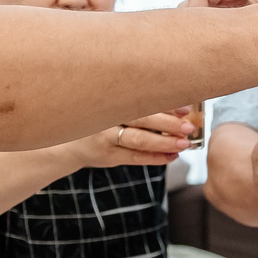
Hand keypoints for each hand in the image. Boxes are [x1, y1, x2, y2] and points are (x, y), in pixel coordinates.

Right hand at [73, 111, 192, 170]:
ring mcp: (105, 138)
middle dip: (167, 123)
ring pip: (138, 140)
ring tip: (183, 144)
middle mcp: (106, 117)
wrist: (69, 144)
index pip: (140, 99)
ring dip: (164, 142)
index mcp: (110, 99)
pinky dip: (155, 158)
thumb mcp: (111, 107)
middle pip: (141, 118)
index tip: (184, 107)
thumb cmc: (99, 121)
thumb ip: (135, 105)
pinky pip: (135, 158)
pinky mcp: (108, 156)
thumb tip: (176, 107)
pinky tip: (171, 156)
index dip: (163, 103)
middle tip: (188, 126)